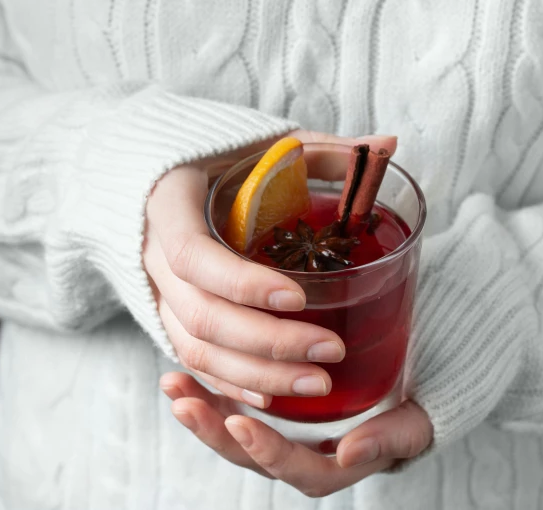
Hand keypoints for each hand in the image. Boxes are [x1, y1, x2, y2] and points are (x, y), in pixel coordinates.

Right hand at [144, 131, 397, 408]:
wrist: (153, 177)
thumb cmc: (217, 159)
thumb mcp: (263, 146)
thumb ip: (323, 151)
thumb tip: (389, 143)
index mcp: (169, 205)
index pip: (196, 256)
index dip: (244, 284)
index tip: (300, 298)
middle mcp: (153, 255)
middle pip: (202, 315)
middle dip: (268, 343)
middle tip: (331, 351)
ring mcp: (156, 291)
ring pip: (196, 349)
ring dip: (257, 375)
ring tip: (318, 384)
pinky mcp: (167, 315)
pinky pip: (193, 360)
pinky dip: (231, 383)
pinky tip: (275, 398)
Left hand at [160, 372, 433, 497]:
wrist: (410, 386)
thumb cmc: (413, 407)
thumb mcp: (413, 423)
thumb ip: (390, 439)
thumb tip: (350, 454)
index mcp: (335, 466)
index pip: (299, 471)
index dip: (270, 453)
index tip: (243, 424)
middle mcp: (301, 455)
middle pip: (252, 456)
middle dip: (216, 434)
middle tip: (186, 405)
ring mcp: (281, 432)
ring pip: (236, 432)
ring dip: (202, 411)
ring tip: (172, 386)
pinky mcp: (269, 408)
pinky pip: (234, 406)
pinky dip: (209, 392)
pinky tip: (182, 373)